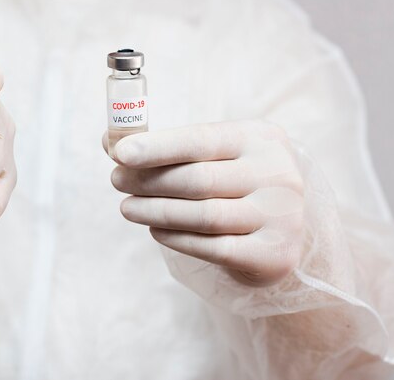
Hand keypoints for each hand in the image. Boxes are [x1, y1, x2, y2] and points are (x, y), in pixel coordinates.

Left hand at [106, 120, 303, 285]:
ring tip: (127, 208)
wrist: (282, 232)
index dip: (158, 147)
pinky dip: (177, 238)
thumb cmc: (236, 186)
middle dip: (149, 181)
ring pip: (203, 215)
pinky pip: (213, 248)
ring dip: (155, 211)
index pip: (201, 139)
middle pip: (198, 179)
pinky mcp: (274, 254)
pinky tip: (154, 230)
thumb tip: (110, 142)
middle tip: (116, 181)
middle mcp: (278, 174)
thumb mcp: (214, 158)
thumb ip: (167, 149)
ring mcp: (282, 216)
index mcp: (261, 139)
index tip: (119, 153)